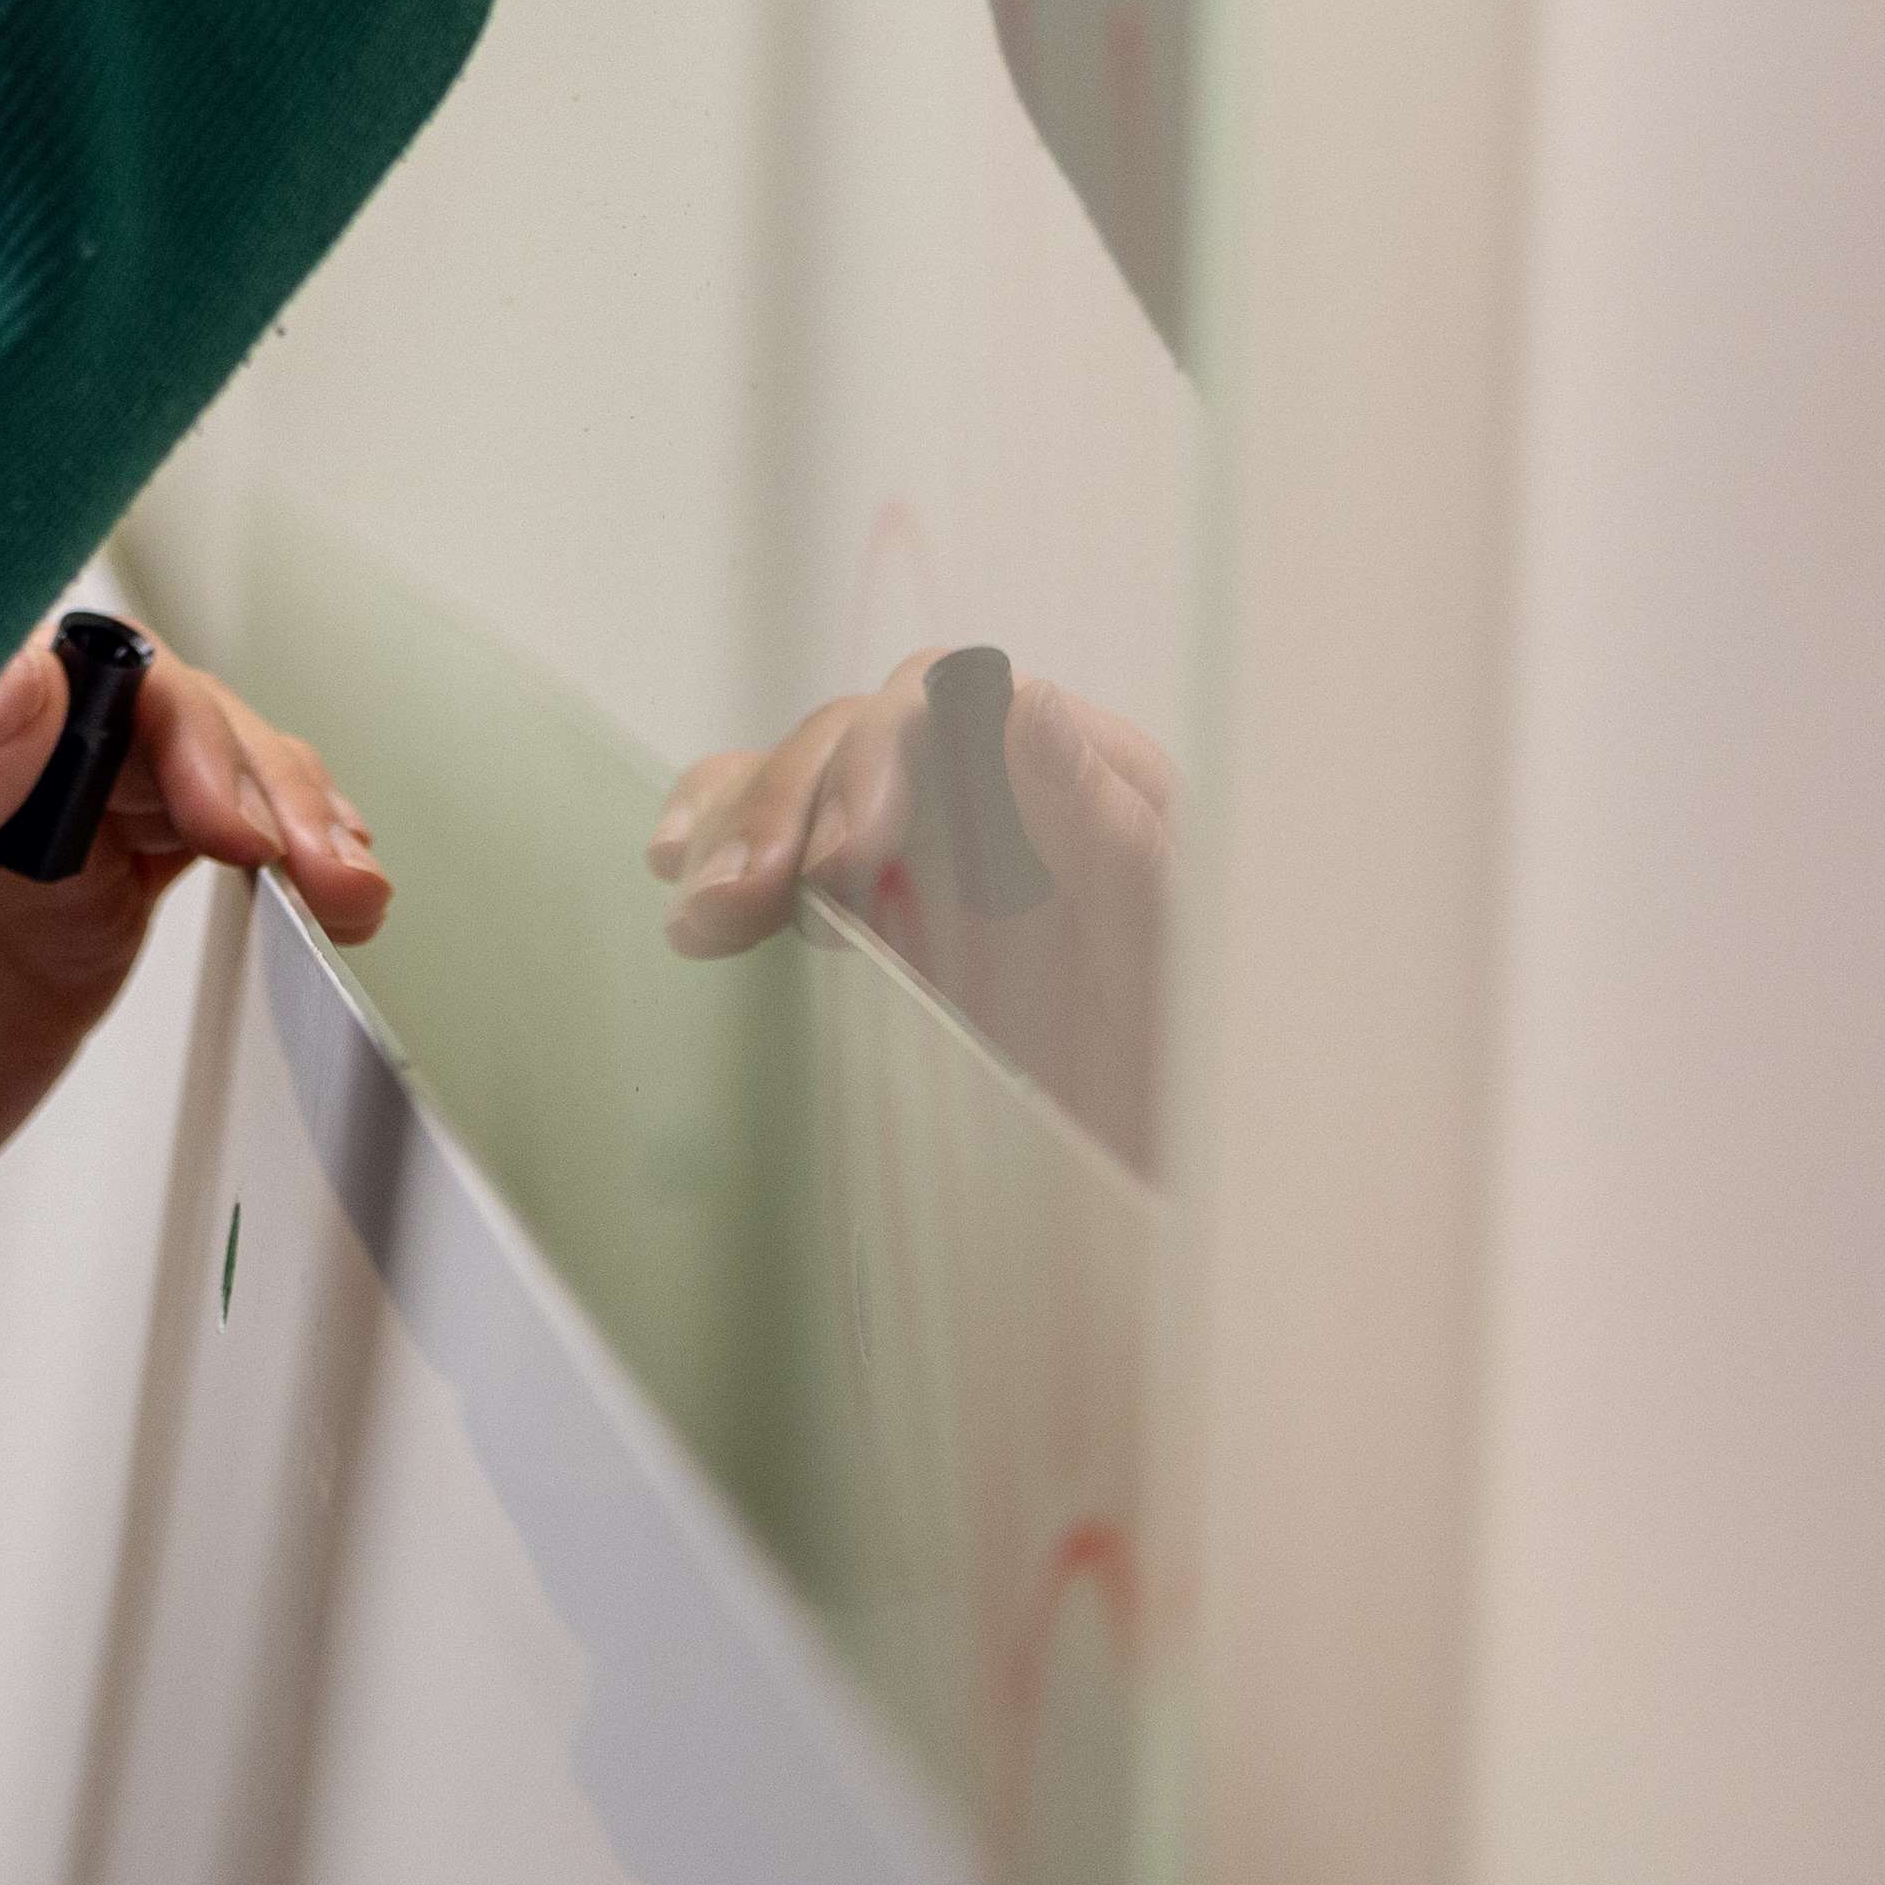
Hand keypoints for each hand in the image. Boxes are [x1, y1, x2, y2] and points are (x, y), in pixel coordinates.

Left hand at [0, 633, 386, 1346]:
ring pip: (189, 780)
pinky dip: (263, 863)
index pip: (65, 671)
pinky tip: (314, 889)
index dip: (167, 717)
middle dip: (254, 769)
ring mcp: (26, 861)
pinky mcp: (66, 936)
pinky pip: (184, 862)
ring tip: (345, 882)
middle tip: (313, 861)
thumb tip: (23, 678)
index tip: (223, 806)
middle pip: (153, 716)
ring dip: (283, 808)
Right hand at [649, 642, 1183, 1174]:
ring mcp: (938, 837)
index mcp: (1091, 777)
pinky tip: (679, 869)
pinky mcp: (883, 894)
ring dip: (739, 824)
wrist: (1197, 1182)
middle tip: (737, 905)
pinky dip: (721, 824)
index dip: (876, 763)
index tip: (836, 864)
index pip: (954, 702)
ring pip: (805, 771)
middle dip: (786, 806)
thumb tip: (1027, 703)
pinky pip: (784, 820)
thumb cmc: (1205, 1077)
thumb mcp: (1174, 960)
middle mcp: (1006, 786)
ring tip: (702, 917)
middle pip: (859, 733)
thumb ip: (1114, 834)